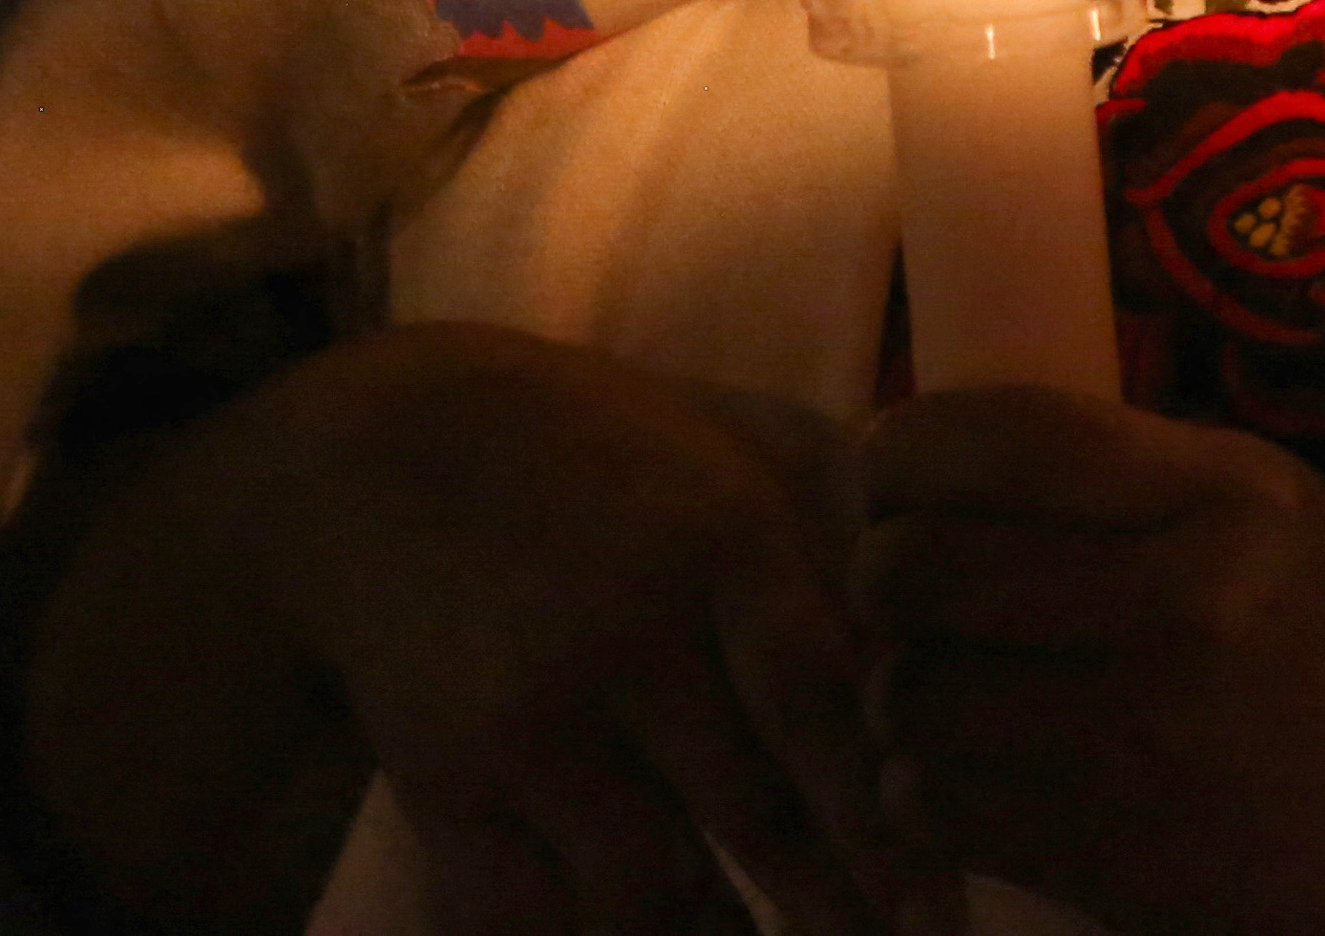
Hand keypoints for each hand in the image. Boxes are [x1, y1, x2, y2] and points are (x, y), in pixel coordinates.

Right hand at [238, 325, 948, 935]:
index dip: (883, 821)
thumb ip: (843, 510)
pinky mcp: (447, 784)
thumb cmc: (598, 452)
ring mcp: (528, 719)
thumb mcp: (728, 436)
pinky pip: (526, 918)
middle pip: (748, 814)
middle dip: (833, 915)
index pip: (817, 702)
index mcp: (717, 538)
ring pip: (644, 889)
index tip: (938, 915)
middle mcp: (626, 634)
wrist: (375, 457)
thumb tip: (950, 612)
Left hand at [855, 389, 1324, 935]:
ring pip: (911, 696)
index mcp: (1224, 494)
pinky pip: (942, 806)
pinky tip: (968, 780)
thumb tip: (932, 449)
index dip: (902, 451)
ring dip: (898, 698)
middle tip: (900, 597)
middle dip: (880, 582)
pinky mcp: (1127, 861)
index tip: (889, 476)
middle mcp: (1185, 603)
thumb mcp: (1272, 513)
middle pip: (919, 568)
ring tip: (937, 695)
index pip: (997, 434)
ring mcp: (1151, 743)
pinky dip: (925, 793)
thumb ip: (1124, 475)